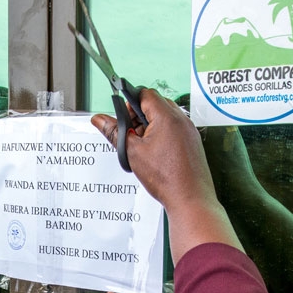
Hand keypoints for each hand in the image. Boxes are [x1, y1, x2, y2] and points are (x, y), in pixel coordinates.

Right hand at [91, 89, 212, 211]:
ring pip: (166, 116)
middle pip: (156, 103)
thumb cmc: (167, 178)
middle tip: (131, 132)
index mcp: (167, 117)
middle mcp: (181, 120)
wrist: (190, 199)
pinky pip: (175, 128)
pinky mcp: (192, 141)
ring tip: (142, 145)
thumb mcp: (132, 152)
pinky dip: (162, 134)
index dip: (131, 102)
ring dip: (151, 124)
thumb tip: (100, 120)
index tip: (124, 115)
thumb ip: (114, 132)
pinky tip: (155, 153)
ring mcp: (189, 130)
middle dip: (140, 114)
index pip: (146, 93)